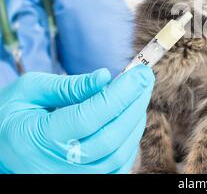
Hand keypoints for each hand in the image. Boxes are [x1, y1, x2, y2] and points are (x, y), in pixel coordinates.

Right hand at [0, 65, 153, 173]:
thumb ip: (68, 86)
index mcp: (39, 138)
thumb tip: (106, 77)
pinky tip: (131, 118)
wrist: (2, 149)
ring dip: (135, 122)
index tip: (140, 73)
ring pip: (118, 155)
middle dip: (134, 105)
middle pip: (110, 139)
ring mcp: (71, 179)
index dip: (120, 94)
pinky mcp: (84, 181)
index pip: (88, 117)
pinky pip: (117, 166)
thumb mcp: (30, 90)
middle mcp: (56, 166)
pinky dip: (130, 141)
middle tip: (145, 79)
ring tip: (139, 95)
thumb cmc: (13, 115)